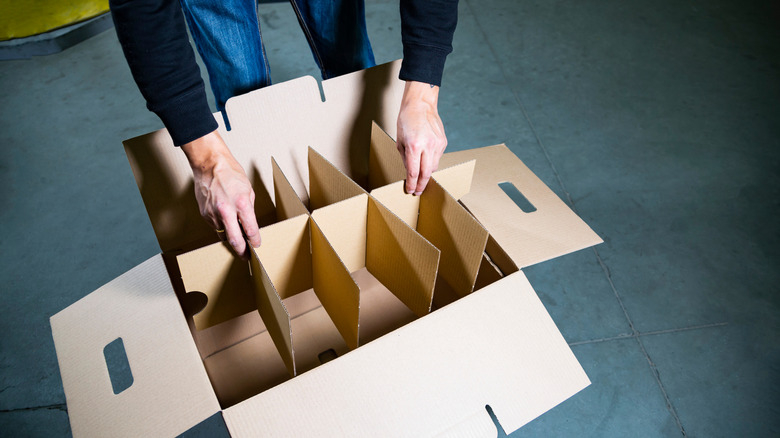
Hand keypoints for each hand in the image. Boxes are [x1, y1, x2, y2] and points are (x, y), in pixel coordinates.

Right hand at [181, 130, 260, 258]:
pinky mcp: (205, 214)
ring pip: (224, 235)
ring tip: (238, 239)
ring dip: (231, 238)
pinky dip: (222, 228)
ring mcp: (213, 214)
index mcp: (241, 203)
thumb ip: (249, 210)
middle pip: (235, 240)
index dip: (255, 241)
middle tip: (247, 256)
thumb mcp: (248, 191)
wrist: (210, 165)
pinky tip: (226, 223)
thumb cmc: (231, 174)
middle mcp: (226, 210)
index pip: (251, 230)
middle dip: (242, 251)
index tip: (257, 245)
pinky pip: (216, 227)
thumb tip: (249, 226)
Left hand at [396, 81, 447, 194]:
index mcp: (414, 146)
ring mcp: (438, 144)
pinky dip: (431, 161)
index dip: (412, 184)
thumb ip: (405, 159)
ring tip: (420, 175)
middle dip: (422, 185)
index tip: (411, 191)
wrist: (421, 105)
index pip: (413, 172)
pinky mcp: (443, 142)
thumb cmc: (407, 120)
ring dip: (427, 173)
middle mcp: (428, 146)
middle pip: (427, 173)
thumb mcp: (399, 141)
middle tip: (418, 191)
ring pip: (434, 167)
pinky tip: (426, 157)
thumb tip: (410, 173)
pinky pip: (437, 158)